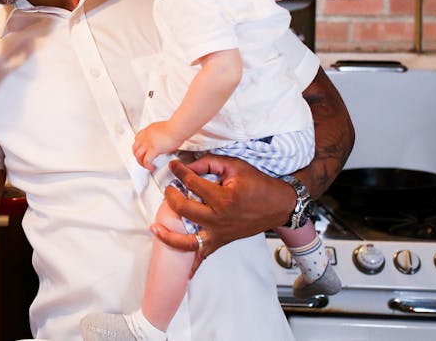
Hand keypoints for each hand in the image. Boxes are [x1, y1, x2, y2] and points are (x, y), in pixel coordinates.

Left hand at [131, 121, 179, 170]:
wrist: (177, 128)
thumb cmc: (175, 128)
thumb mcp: (163, 129)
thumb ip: (159, 135)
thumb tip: (162, 140)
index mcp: (148, 130)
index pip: (137, 138)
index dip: (138, 146)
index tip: (141, 150)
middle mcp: (146, 136)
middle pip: (135, 148)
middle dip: (137, 156)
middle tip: (141, 160)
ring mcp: (148, 143)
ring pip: (138, 155)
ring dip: (141, 162)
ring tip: (146, 166)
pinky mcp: (153, 149)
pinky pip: (146, 160)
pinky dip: (148, 166)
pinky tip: (151, 168)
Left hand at [152, 155, 293, 275]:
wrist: (279, 205)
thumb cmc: (259, 185)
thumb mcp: (235, 166)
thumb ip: (209, 163)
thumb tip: (187, 166)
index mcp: (223, 198)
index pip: (192, 183)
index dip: (179, 172)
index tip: (173, 166)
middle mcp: (219, 219)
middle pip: (183, 209)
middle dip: (171, 196)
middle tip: (169, 189)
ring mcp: (219, 234)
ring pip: (187, 241)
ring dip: (168, 236)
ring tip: (155, 228)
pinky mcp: (221, 242)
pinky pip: (203, 256)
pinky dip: (192, 266)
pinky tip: (181, 272)